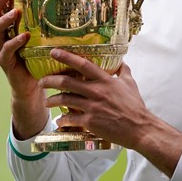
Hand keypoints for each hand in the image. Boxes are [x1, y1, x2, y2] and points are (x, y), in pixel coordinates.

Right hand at [0, 0, 46, 138]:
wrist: (33, 88)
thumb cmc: (40, 59)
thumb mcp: (44, 37)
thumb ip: (51, 23)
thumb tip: (72, 3)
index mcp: (10, 26)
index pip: (0, 4)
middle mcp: (2, 35)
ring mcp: (2, 49)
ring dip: (4, 19)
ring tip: (16, 12)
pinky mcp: (6, 63)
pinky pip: (6, 50)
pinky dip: (14, 42)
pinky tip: (24, 36)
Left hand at [41, 49, 181, 176]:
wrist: (139, 128)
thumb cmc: (135, 106)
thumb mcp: (130, 84)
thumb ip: (124, 71)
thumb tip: (122, 62)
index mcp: (105, 80)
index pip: (83, 64)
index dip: (67, 57)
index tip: (53, 52)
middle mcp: (96, 91)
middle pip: (67, 82)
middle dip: (50, 80)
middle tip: (42, 81)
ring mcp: (92, 107)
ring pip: (64, 100)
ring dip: (52, 100)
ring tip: (46, 102)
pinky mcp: (90, 122)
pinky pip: (70, 119)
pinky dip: (62, 120)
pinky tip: (60, 121)